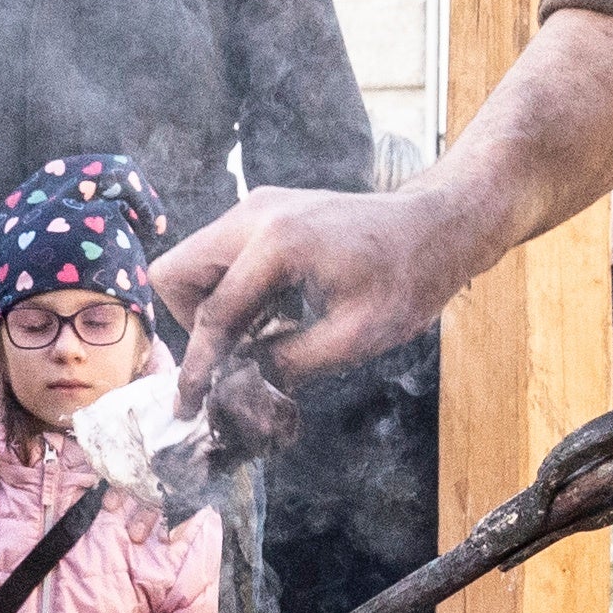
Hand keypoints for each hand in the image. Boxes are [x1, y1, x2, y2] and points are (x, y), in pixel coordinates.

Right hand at [155, 183, 487, 381]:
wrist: (436, 227)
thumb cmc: (407, 280)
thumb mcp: (354, 337)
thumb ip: (288, 364)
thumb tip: (236, 392)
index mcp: (277, 243)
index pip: (212, 314)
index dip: (199, 366)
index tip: (189, 404)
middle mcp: (254, 215)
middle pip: (176, 272)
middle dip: (192, 323)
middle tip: (232, 355)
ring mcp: (257, 208)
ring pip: (194, 262)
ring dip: (211, 307)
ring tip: (260, 337)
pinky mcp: (265, 212)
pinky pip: (221, 256)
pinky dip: (232, 290)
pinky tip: (275, 314)